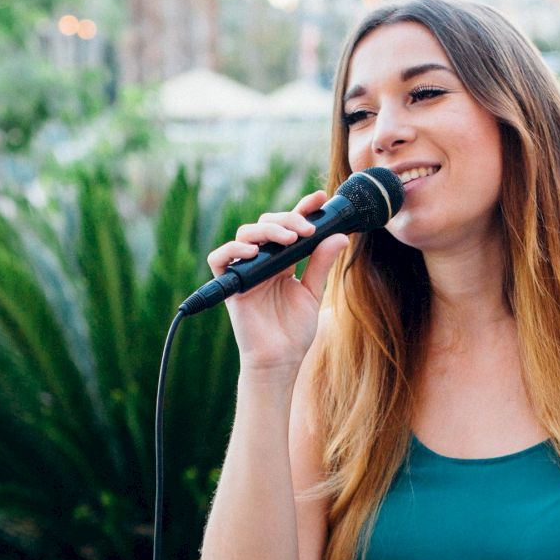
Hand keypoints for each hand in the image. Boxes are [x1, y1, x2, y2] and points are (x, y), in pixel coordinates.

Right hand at [205, 190, 351, 376]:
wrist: (280, 360)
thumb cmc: (293, 332)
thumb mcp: (313, 294)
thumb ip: (321, 264)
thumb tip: (339, 236)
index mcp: (283, 261)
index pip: (289, 226)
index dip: (302, 209)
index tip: (320, 198)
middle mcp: (262, 262)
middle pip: (267, 224)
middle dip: (288, 219)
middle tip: (307, 229)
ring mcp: (245, 272)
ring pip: (246, 234)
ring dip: (267, 230)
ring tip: (289, 239)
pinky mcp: (230, 286)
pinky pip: (219, 259)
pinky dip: (233, 251)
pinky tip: (254, 253)